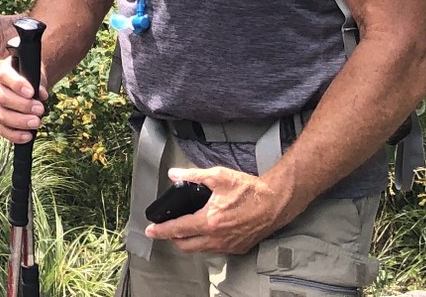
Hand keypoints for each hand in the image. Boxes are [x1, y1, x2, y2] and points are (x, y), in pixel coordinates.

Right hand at [0, 52, 44, 143]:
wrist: (23, 82)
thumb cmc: (27, 75)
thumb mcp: (33, 71)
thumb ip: (37, 80)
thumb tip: (41, 94)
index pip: (4, 75)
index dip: (17, 84)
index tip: (32, 92)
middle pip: (2, 98)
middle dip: (23, 106)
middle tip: (39, 109)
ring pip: (2, 116)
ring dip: (20, 121)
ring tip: (36, 122)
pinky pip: (2, 129)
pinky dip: (15, 135)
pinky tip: (27, 136)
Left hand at [146, 165, 293, 254]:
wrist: (274, 202)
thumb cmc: (249, 190)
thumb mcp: (218, 176)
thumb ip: (193, 175)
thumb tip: (174, 174)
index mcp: (209, 220)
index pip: (178, 229)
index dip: (161, 231)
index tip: (151, 231)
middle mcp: (217, 237)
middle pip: (186, 246)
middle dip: (173, 239)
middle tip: (167, 230)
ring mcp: (228, 245)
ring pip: (200, 250)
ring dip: (189, 242)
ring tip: (184, 230)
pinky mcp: (238, 248)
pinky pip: (215, 250)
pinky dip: (206, 243)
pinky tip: (206, 232)